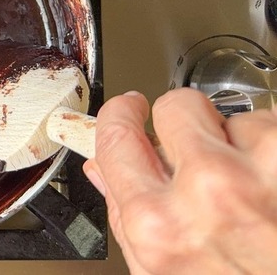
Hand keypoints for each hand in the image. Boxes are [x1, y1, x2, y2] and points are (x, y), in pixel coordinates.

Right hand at [84, 88, 276, 274]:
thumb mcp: (163, 274)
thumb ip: (127, 218)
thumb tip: (105, 171)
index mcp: (159, 224)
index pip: (116, 136)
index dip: (121, 115)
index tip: (129, 109)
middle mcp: (209, 192)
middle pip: (177, 108)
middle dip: (186, 124)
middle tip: (199, 147)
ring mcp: (265, 174)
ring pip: (238, 119)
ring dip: (245, 147)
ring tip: (258, 190)